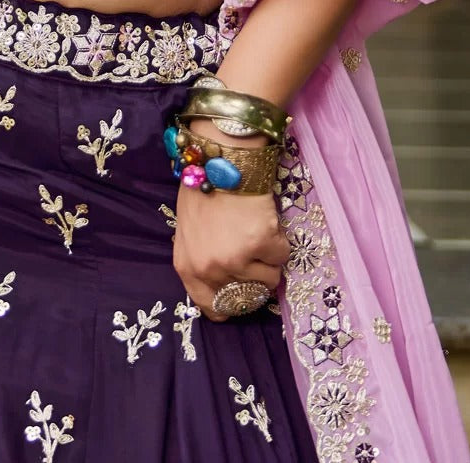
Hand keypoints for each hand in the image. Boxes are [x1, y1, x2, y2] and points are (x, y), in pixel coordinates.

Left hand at [173, 186, 287, 321]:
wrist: (220, 161)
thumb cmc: (203, 192)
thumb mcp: (190, 233)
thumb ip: (202, 261)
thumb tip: (227, 284)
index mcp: (187, 268)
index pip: (212, 308)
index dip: (232, 303)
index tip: (242, 293)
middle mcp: (209, 269)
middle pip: (247, 295)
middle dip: (255, 277)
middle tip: (254, 254)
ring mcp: (235, 258)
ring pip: (269, 279)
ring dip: (269, 258)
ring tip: (256, 231)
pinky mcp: (260, 244)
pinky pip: (282, 256)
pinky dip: (279, 240)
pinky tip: (265, 220)